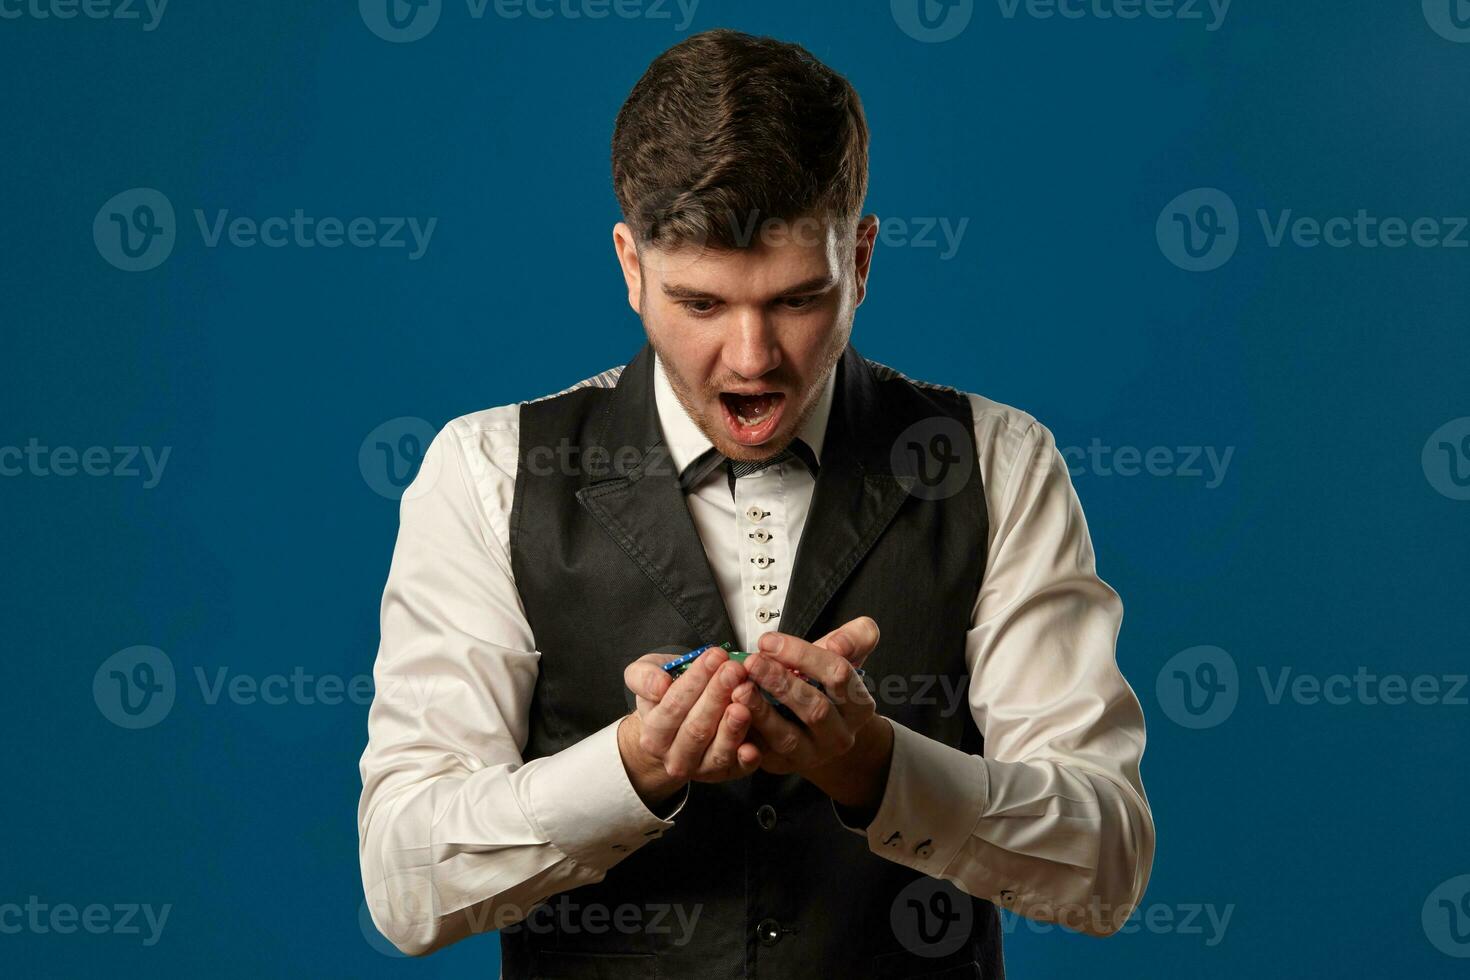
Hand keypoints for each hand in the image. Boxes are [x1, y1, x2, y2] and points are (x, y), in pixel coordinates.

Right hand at [618, 645, 762, 807]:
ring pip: (718, 750)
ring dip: (733, 725)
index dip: (695, 681)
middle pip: (697, 728)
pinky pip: (739, 768)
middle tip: (734, 669)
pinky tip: (754, 744)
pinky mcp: (729, 773)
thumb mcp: (645, 677)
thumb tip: (660, 685)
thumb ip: (643, 677)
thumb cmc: (667, 697)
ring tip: (745, 696)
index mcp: (654, 735)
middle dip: (718, 695)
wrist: (678, 726)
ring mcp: (703, 769)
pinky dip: (747, 757)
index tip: (714, 657)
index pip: (673, 706)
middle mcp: (676, 758)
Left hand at [736, 616, 881, 776]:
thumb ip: (853, 639)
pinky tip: (732, 719)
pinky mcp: (783, 766)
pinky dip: (747, 739)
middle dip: (780, 682)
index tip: (769, 641)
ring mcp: (811, 755)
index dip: (802, 655)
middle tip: (751, 662)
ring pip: (787, 738)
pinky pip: (763, 756)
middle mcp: (839, 735)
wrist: (819, 729)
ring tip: (739, 690)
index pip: (838, 675)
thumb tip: (837, 643)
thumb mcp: (848, 656)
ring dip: (762, 712)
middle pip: (815, 708)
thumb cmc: (826, 686)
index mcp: (858, 706)